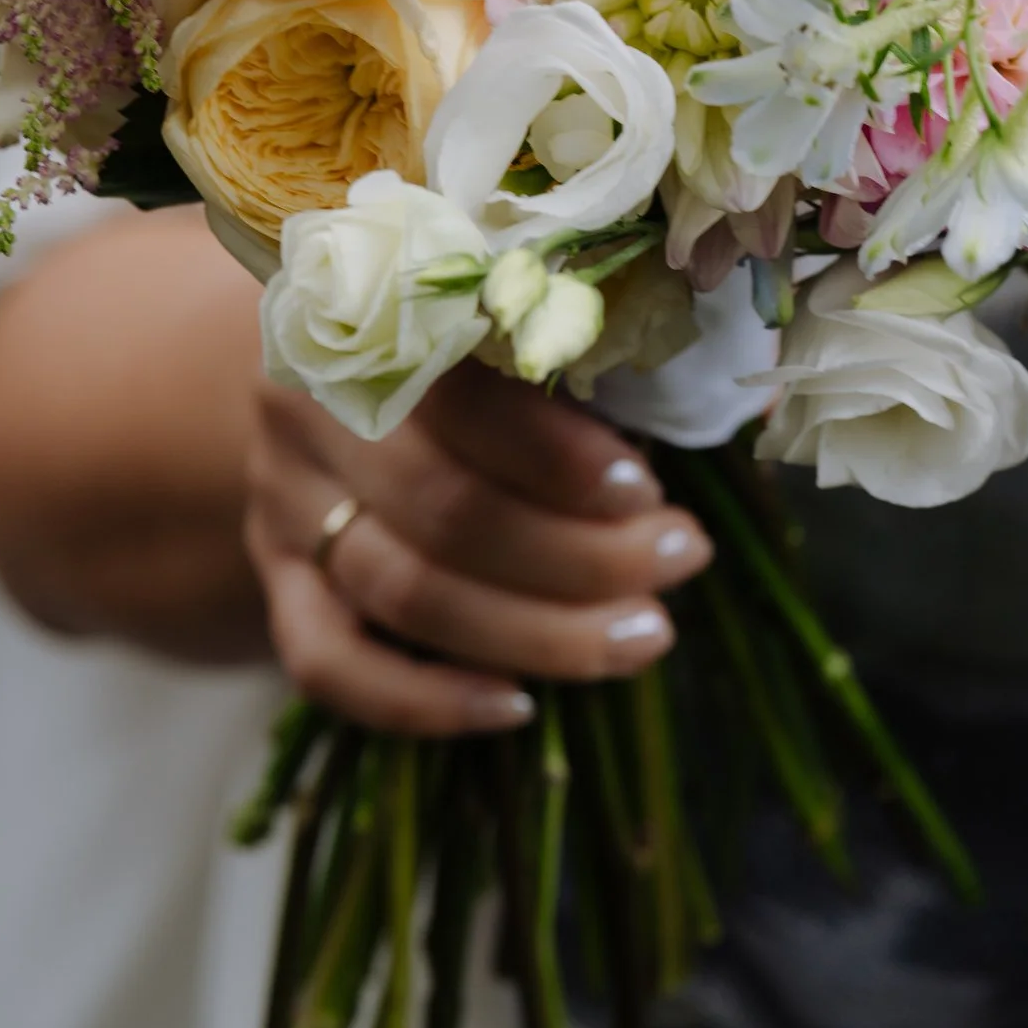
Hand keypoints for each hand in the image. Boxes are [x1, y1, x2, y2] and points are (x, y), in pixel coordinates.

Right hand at [245, 364, 712, 740]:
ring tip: (643, 637)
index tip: (652, 492)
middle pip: (443, 509)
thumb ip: (599, 357)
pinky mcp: (277, 582)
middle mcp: (310, 408)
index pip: (464, 398)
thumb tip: (750, 413)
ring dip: (534, 631)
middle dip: (579, 555)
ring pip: (402, 592)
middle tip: (680, 564)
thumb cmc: (469, 338)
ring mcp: (282, 501)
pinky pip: (331, 664)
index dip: (560, 458)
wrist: (330, 364)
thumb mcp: (519, 319)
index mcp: (377, 317)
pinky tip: (517, 709)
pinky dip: (424, 700)